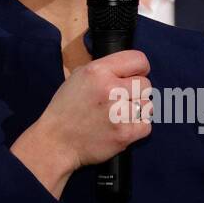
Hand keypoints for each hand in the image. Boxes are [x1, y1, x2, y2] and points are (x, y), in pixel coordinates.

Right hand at [11, 50, 153, 198]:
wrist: (56, 142)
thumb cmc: (66, 109)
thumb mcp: (77, 77)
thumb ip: (103, 69)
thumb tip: (126, 69)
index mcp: (98, 71)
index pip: (139, 60)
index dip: (139, 69)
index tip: (133, 76)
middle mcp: (111, 89)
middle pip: (146, 84)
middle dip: (136, 92)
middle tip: (120, 100)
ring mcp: (119, 113)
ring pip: (147, 105)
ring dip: (137, 110)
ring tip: (119, 115)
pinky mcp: (125, 134)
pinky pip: (146, 125)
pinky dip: (137, 128)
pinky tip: (121, 127)